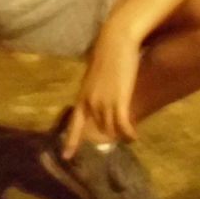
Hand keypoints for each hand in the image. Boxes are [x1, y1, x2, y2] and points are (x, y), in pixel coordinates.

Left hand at [63, 24, 140, 153]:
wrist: (115, 42)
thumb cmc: (107, 54)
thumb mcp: (95, 75)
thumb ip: (94, 89)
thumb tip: (97, 95)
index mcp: (82, 96)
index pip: (74, 123)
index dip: (71, 141)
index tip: (66, 156)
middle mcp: (90, 102)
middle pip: (98, 129)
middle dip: (108, 135)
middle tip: (119, 136)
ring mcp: (104, 102)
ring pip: (111, 128)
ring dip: (121, 135)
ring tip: (130, 137)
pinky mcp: (119, 100)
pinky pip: (123, 125)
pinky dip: (128, 133)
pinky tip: (133, 136)